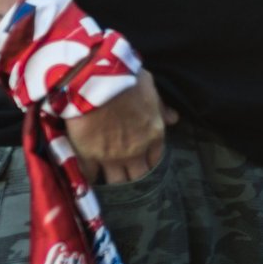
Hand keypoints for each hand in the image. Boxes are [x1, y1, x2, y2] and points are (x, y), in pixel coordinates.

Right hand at [63, 69, 178, 184]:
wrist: (97, 82)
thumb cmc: (127, 81)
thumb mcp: (150, 89)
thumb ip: (160, 108)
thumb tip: (173, 119)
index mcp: (153, 135)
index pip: (155, 159)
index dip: (149, 162)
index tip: (143, 162)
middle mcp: (135, 151)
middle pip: (139, 176)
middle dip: (135, 176)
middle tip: (128, 175)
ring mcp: (112, 157)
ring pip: (117, 181)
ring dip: (115, 181)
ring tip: (110, 180)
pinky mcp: (89, 157)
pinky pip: (91, 176)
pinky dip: (90, 177)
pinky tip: (89, 177)